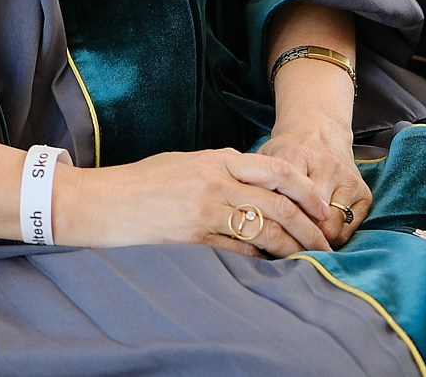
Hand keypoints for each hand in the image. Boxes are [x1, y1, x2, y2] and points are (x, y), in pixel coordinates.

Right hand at [55, 148, 334, 258]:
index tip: (321, 208)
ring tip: (307, 258)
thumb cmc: (140, 183)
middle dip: (309, 226)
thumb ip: (220, 168)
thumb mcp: (184, 164)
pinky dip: (259, 259)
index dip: (305, 191)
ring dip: (291, 247)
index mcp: (216, 159)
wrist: (101, 202)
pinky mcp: (194, 238)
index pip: (276, 170)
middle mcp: (216, 182)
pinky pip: (238, 250)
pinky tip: (270, 266)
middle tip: (325, 243)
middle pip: (279, 203)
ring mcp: (205, 211)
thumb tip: (253, 180)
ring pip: (265, 229)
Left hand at [257, 119, 367, 247]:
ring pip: (333, 226)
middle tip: (284, 248)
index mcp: (296, 155)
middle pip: (312, 217)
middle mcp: (327, 166)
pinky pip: (349, 228)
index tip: (267, 238)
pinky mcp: (364, 193)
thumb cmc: (287, 152)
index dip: (276, 224)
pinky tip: (320, 234)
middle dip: (297, 236)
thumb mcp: (266, 158)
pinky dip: (334, 237)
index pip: (287, 199)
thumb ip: (255, 184)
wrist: (319, 131)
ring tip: (302, 243)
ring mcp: (348, 180)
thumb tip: (244, 221)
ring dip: (317, 239)